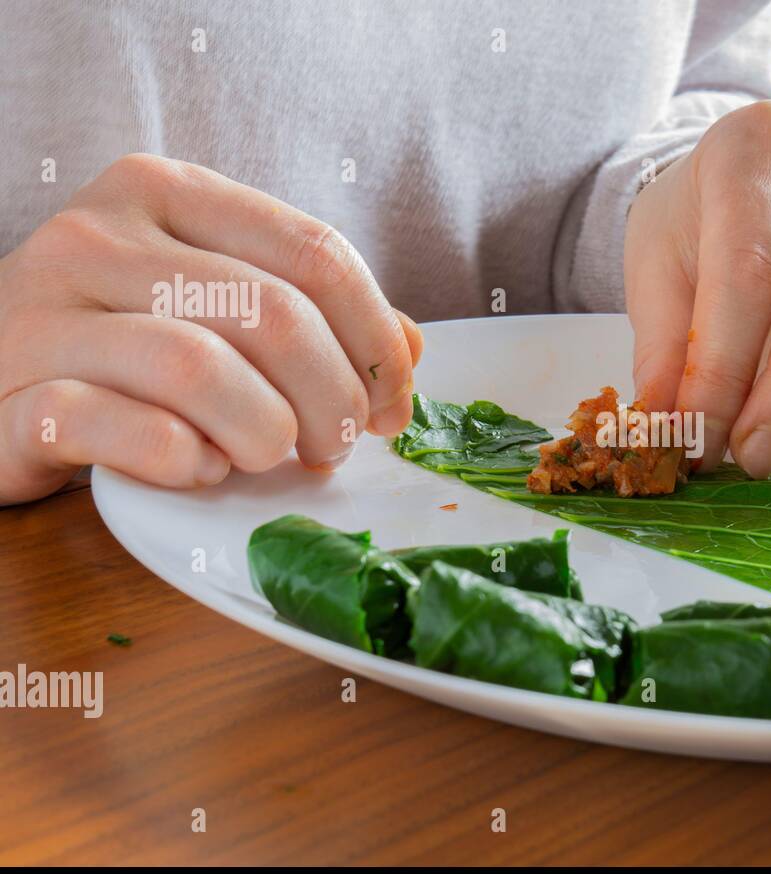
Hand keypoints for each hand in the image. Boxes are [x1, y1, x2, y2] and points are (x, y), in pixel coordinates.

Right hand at [0, 154, 422, 504]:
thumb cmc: (118, 343)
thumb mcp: (216, 304)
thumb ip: (312, 313)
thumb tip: (413, 349)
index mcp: (165, 190)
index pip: (315, 252)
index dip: (377, 339)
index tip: (393, 405)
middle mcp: (100, 234)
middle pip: (272, 313)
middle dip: (331, 398)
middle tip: (334, 447)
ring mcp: (45, 311)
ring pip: (200, 368)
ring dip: (263, 432)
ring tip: (264, 455)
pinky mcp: (12, 397)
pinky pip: (126, 428)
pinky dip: (186, 461)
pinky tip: (198, 469)